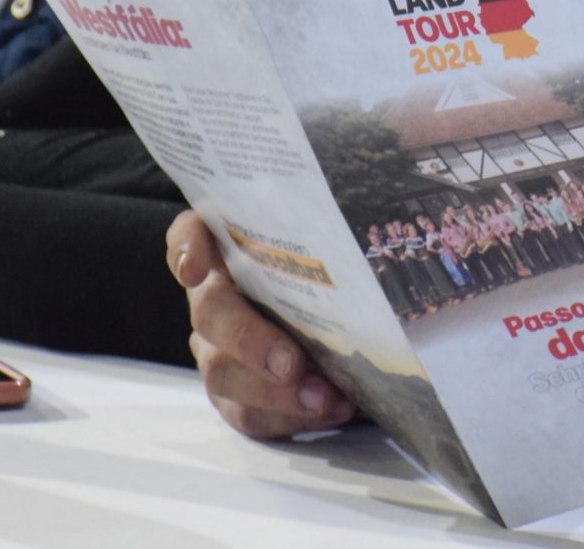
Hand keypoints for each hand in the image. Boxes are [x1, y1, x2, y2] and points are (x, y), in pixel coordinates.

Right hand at [167, 210, 354, 437]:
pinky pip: (247, 413)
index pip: (190, 233)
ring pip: (222, 373)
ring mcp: (220, 347)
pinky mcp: (239, 392)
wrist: (354, 312)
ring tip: (323, 398)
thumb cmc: (342, 259)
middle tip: (291, 364)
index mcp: (231, 245)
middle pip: (210, 313)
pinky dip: (286, 417)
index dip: (187, 248)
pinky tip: (328, 409)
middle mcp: (216, 294)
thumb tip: (396, 168)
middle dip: (249, 342)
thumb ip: (346, 206)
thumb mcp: (342, 229)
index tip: (199, 266)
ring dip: (272, 393)